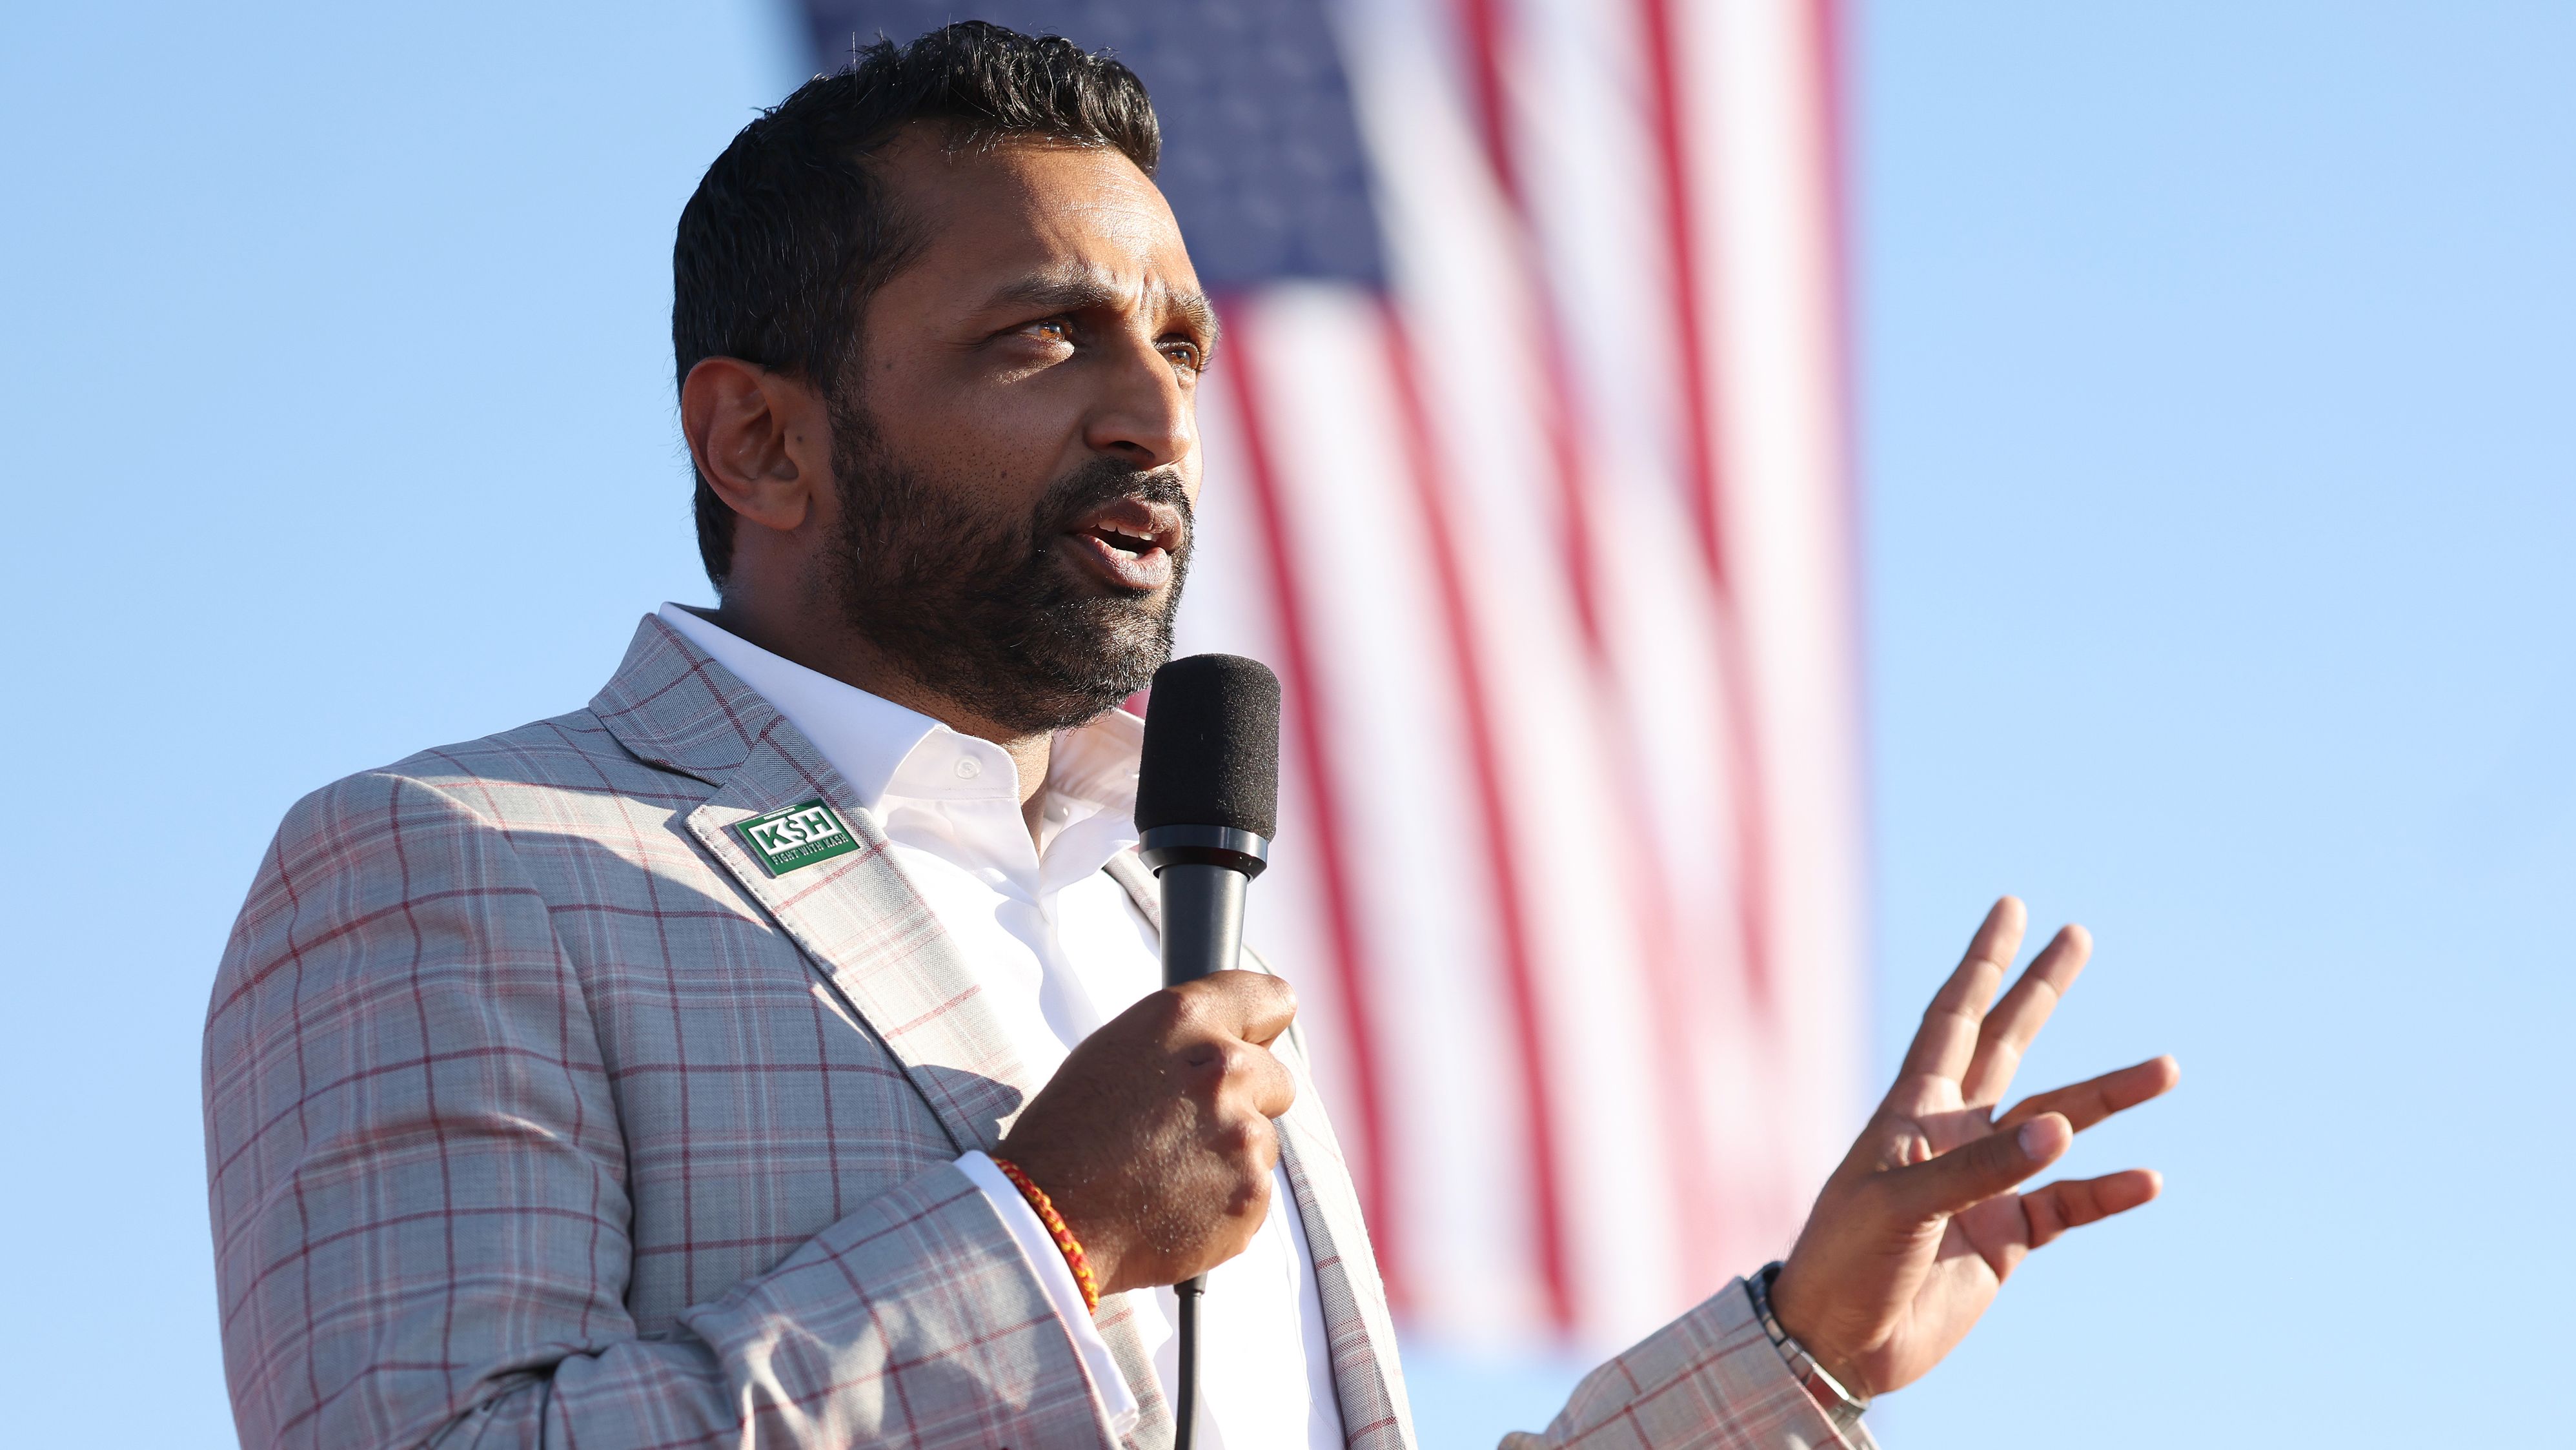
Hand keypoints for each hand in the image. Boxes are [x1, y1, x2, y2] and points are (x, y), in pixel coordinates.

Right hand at [997, 970, 1298, 1295]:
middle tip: (1189, 1128)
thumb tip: (1231, 1043)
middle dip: (1245, 1101)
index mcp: (1185, 1019)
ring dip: (1229, 1156)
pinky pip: (1253, 1191)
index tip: (1256, 1042)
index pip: (1271, 998)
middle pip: (1277, 1078)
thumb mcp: (1115, 1053)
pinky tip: (1176, 1205)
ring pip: (1262, 1141)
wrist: (1047, 1221)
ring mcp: (1243, 1134)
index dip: (1262, 1026)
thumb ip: (1183, 1041)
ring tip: (1167, 1175)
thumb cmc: (1068, 1134)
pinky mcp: (1250, 1193)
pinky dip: (1225, 1202)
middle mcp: (1224, 1068)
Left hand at [1769, 897, 2178, 1397]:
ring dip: (2108, 1097)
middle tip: (2078, 935)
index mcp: (1913, 1109)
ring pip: (2058, 1126)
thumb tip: (2063, 1128)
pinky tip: (2147, 1179)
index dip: (1982, 963)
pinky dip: (2107, 1192)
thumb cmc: (1845, 1260)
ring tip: (2166, 1067)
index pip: (1954, 1017)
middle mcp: (1953, 1134)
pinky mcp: (2005, 1240)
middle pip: (2009, 1044)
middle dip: (2040, 990)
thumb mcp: (1901, 1205)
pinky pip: (2068, 1206)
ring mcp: (1983, 1185)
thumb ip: (1982, 1168)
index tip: (2010, 907)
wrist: (1838, 1343)